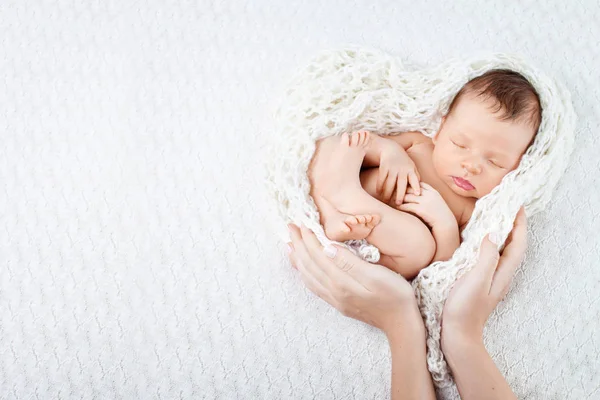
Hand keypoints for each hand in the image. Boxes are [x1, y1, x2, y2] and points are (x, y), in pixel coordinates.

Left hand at [286, 224, 421, 334]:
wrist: (401, 323)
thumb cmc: (395, 295)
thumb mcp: (377, 275)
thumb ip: (350, 262)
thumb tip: (327, 248)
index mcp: (342, 282)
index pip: (319, 255)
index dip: (309, 238)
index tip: (301, 223)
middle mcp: (334, 292)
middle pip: (309, 265)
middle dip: (298, 245)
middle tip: (290, 227)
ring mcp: (335, 300)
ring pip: (308, 276)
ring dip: (298, 259)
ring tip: (289, 245)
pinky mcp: (338, 304)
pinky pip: (314, 287)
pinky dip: (304, 274)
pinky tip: (302, 268)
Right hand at [376, 142, 420, 205]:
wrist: (391, 149)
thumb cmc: (404, 161)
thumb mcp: (412, 167)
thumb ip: (416, 177)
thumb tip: (420, 190)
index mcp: (410, 170)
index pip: (415, 179)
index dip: (416, 186)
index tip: (418, 194)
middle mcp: (402, 169)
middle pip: (401, 183)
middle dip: (400, 193)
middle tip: (398, 203)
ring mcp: (392, 168)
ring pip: (389, 182)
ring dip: (387, 192)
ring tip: (386, 200)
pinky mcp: (384, 166)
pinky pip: (381, 178)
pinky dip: (379, 186)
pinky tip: (378, 192)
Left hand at [399, 182, 454, 229]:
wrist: (447, 225)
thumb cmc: (441, 215)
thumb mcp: (437, 202)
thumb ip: (429, 197)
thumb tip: (418, 194)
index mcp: (433, 192)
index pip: (419, 183)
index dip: (411, 184)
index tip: (404, 186)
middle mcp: (429, 195)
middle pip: (411, 188)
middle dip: (402, 189)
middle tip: (394, 191)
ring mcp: (425, 202)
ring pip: (408, 196)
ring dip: (399, 198)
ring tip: (393, 199)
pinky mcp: (421, 210)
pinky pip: (407, 206)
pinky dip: (401, 206)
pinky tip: (396, 207)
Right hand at [441, 207, 527, 345]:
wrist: (458, 334)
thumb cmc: (465, 309)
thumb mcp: (476, 281)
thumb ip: (486, 258)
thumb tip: (492, 234)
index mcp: (503, 272)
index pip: (517, 243)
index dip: (519, 223)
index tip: (516, 204)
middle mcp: (500, 274)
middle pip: (513, 245)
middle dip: (512, 225)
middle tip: (506, 206)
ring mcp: (490, 278)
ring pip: (501, 250)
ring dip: (501, 233)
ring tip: (494, 217)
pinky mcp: (479, 281)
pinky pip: (489, 256)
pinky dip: (488, 243)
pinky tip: (477, 240)